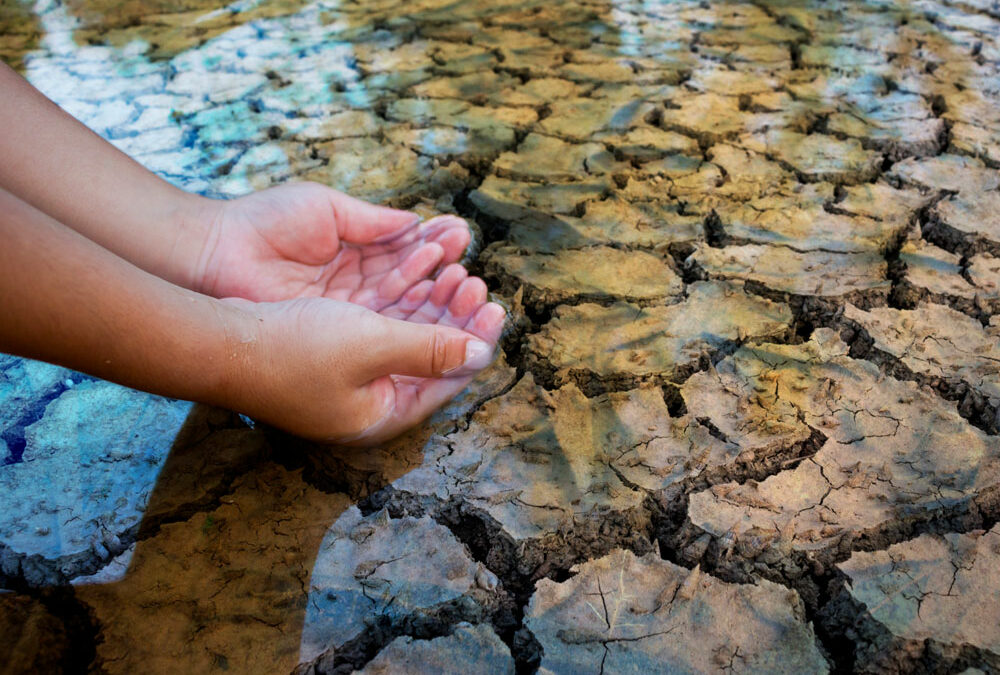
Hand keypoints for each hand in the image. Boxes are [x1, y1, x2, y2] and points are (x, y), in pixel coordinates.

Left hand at [194, 182, 472, 310]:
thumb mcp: (326, 210)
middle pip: (411, 285)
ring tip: (463, 282)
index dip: (434, 247)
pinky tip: (436, 305)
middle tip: (471, 268)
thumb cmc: (263, 224)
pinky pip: (381, 329)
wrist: (215, 254)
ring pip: (402, 309)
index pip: (405, 253)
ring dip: (435, 298)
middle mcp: (355, 287)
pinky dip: (410, 318)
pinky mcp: (335, 335)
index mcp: (353, 252)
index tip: (461, 236)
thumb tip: (417, 223)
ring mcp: (346, 313)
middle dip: (443, 275)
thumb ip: (373, 222)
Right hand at [224, 290, 504, 443]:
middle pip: (430, 358)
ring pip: (406, 337)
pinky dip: (400, 301)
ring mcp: (349, 380)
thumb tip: (481, 354)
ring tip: (452, 269)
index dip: (476, 341)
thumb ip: (429, 349)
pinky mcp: (331, 354)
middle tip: (475, 282)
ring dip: (430, 304)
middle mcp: (370, 402)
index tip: (497, 306)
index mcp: (383, 414)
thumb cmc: (292, 349)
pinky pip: (381, 325)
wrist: (217, 340)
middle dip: (454, 317)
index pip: (447, 381)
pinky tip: (416, 273)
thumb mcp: (371, 345)